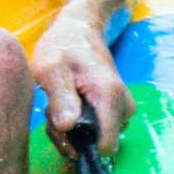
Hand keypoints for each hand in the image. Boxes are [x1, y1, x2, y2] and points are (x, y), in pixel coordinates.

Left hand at [28, 14, 131, 152]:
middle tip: (51, 109)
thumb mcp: (51, 68)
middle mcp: (123, 105)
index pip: (106, 144)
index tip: (58, 128)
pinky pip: (93, 130)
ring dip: (67, 129)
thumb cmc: (62, 46)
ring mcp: (121, 109)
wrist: (79, 29)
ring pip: (92, 138)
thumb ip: (60, 97)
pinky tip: (61, 106)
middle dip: (69, 135)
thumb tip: (68, 127)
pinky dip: (72, 124)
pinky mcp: (114, 110)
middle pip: (96, 143)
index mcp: (109, 95)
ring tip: (54, 104)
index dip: (78, 145)